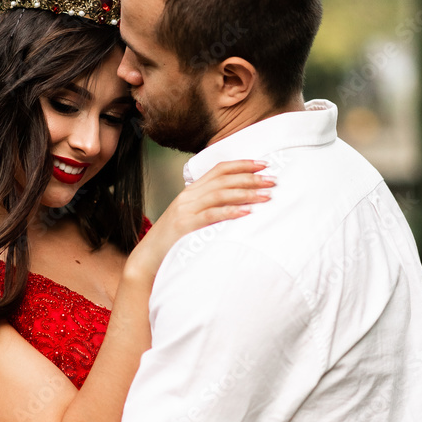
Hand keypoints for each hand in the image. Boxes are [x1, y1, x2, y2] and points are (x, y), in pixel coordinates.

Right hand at [127, 159, 274, 283]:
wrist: (149, 257)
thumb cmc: (175, 240)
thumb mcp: (192, 217)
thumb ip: (210, 207)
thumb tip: (240, 204)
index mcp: (191, 191)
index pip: (219, 169)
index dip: (242, 164)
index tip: (264, 165)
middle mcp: (189, 197)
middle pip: (223, 179)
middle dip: (250, 178)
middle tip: (272, 181)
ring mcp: (186, 210)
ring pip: (219, 194)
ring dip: (246, 193)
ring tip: (266, 196)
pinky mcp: (185, 226)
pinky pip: (211, 215)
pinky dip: (230, 212)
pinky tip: (247, 212)